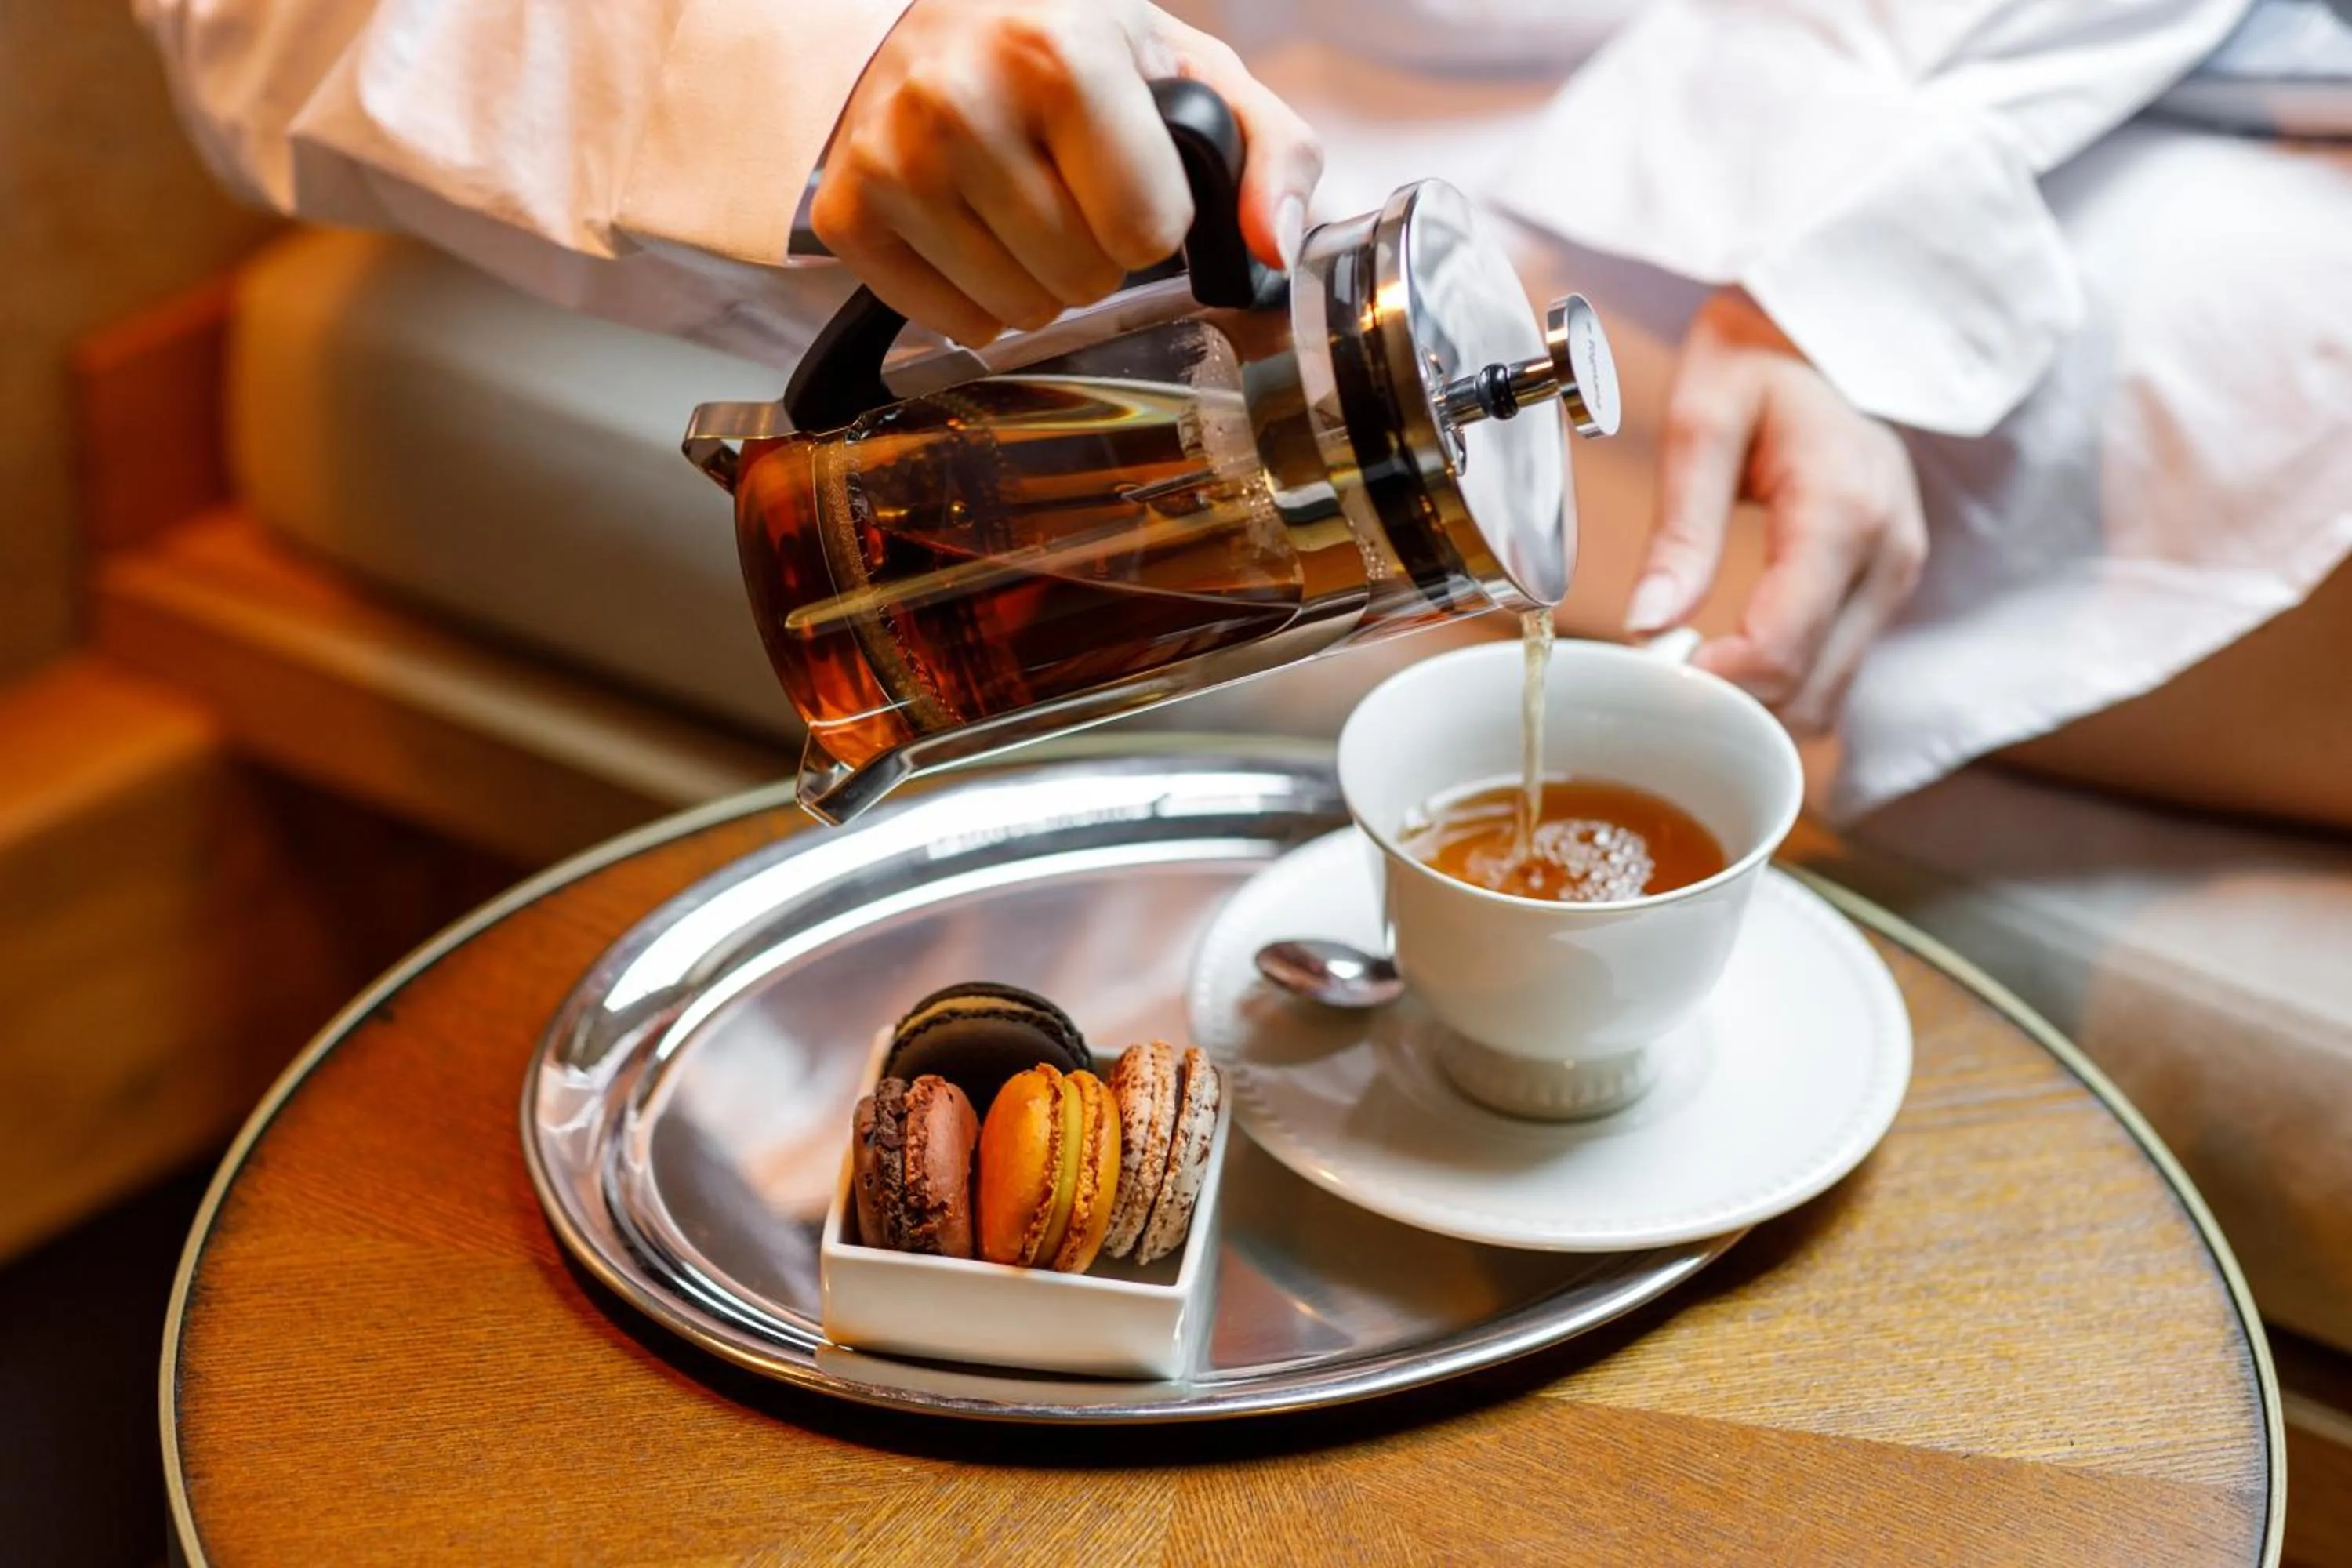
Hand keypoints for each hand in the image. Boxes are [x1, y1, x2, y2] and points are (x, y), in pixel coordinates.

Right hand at [810, 0, 1321, 345]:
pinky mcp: (851, 212)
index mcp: (1059, 50)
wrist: (940, 23)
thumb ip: (1271, 153)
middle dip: (1096, 253)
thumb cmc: (1071, 48)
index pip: (1146, 229)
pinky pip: (952, 322)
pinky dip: (975, 298)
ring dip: (1039, 281)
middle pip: (1084, 278)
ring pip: (1019, 312)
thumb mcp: (1192, 70)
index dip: (1154, 219)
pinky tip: (973, 231)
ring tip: (1022, 206)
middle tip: (1070, 189)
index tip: (1127, 172)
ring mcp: (894, 159)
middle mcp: (961, 99)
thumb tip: (1274, 246)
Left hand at [1625, 290, 1927, 734]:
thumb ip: (1679, 529)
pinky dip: (1781, 690)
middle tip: (1654, 680)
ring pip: (1828, 698)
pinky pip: (1836, 673)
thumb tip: (1647, 623)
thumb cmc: (1757, 361)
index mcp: (1844, 510)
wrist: (1822, 332)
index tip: (1649, 676)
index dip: (1711, 684)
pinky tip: (1728, 662)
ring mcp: (1897, 576)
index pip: (1781, 647)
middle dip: (1729, 706)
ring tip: (1685, 667)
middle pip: (1808, 690)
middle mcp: (1888, 554)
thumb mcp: (1700, 421)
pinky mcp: (1887, 590)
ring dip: (1756, 708)